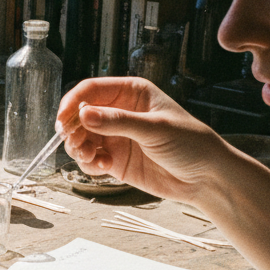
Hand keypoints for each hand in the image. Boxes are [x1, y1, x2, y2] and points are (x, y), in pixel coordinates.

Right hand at [59, 77, 225, 203]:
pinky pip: (89, 159)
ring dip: (78, 148)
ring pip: (80, 138)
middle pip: (80, 115)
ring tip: (90, 157)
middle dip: (72, 129)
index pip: (91, 90)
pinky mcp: (114, 159)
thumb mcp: (155, 129)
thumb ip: (118, 121)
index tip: (63, 120)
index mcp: (130, 93)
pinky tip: (102, 168)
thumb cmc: (191, 144)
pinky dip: (88, 164)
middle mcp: (119, 112)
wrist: (206, 179)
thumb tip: (83, 115)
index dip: (73, 102)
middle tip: (75, 142)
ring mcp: (115, 136)